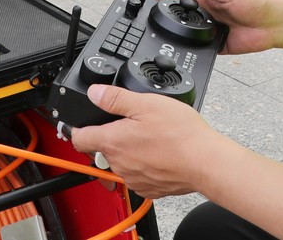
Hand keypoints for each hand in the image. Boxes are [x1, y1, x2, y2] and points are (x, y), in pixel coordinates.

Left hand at [70, 84, 216, 198]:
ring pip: (120, 162)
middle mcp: (119, 164)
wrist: (206, 162)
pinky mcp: (148, 189)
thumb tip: (94, 93)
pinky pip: (137, 175)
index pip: (79, 138)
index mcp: (113, 142)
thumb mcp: (146, 103)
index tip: (78, 124)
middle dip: (112, 136)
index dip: (76, 128)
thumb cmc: (180, 134)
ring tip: (151, 138)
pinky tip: (159, 154)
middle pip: (102, 149)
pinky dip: (143, 165)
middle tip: (132, 124)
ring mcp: (133, 179)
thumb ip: (115, 98)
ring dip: (128, 151)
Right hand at [154, 0, 282, 55]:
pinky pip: (200, 49)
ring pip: (188, 34)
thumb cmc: (255, 2)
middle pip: (181, 16)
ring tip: (166, 37)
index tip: (150, 1)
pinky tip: (188, 49)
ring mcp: (209, 29)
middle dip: (168, 19)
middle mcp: (205, 13)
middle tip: (151, 21)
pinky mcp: (215, 45)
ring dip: (181, 35)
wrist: (272, 25)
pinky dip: (194, 49)